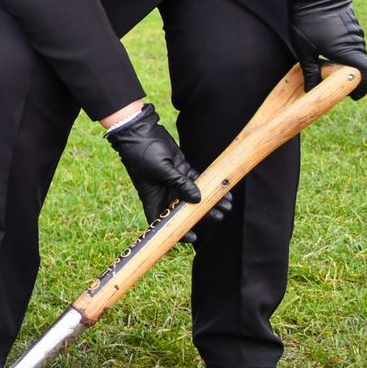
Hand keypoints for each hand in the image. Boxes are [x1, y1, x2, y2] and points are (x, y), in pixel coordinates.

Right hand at [105, 103, 230, 242]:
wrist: (140, 131)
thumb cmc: (143, 153)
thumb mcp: (161, 170)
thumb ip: (180, 184)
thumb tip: (198, 199)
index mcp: (153, 197)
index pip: (163, 221)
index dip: (177, 231)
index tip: (193, 237)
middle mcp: (164, 192)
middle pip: (184, 210)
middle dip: (201, 216)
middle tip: (218, 217)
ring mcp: (174, 181)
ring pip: (195, 196)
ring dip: (210, 202)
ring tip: (226, 206)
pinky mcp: (182, 169)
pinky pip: (199, 181)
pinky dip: (211, 186)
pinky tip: (224, 191)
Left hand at [287, 0, 366, 97]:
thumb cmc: (307, 20)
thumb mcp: (304, 50)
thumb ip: (311, 71)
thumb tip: (312, 91)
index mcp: (348, 51)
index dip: (364, 87)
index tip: (352, 95)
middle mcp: (357, 43)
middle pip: (363, 68)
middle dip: (352, 79)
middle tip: (335, 85)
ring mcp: (357, 33)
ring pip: (357, 56)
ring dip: (348, 65)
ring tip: (328, 68)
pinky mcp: (352, 26)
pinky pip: (353, 45)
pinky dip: (346, 54)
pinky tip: (328, 52)